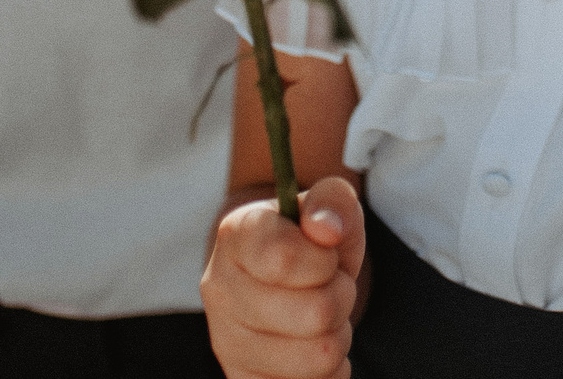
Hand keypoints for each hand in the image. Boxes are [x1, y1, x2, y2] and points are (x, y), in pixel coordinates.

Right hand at [203, 175, 365, 378]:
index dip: (324, 261)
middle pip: (314, 313)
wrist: (289, 282)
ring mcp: (226, 341)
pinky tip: (311, 347)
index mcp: (237, 235)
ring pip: (319, 356)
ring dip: (338, 336)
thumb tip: (325, 228)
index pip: (283, 258)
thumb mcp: (330, 208)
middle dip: (342, 298)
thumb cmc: (313, 243)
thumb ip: (333, 200)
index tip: (326, 254)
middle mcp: (220, 289)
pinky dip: (329, 371)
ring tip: (320, 317)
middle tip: (330, 286)